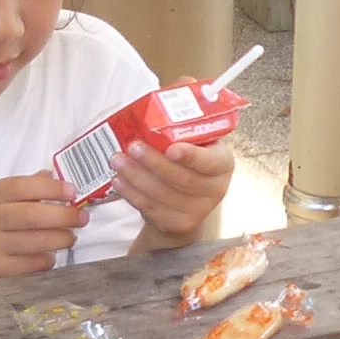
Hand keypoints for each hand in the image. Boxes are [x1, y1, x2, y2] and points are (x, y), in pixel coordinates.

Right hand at [0, 171, 82, 283]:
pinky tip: (52, 255)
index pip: (22, 186)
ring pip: (35, 241)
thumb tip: (53, 176)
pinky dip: (47, 259)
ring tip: (71, 237)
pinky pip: (31, 264)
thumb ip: (24, 189)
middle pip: (32, 215)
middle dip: (63, 216)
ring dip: (60, 238)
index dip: (51, 189)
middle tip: (82, 218)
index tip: (73, 192)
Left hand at [114, 129, 237, 242]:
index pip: (211, 161)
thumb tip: (147, 114)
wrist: (186, 203)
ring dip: (136, 176)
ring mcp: (198, 211)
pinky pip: (152, 209)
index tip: (171, 149)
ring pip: (163, 194)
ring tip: (117, 160)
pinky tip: (119, 180)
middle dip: (154, 162)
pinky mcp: (178, 225)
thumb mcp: (194, 146)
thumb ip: (181, 135)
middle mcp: (216, 189)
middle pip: (183, 178)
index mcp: (222, 163)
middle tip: (133, 147)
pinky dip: (132, 194)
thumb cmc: (187, 164)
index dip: (191, 156)